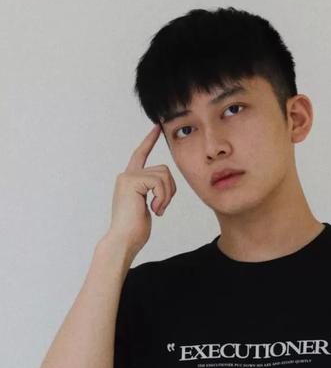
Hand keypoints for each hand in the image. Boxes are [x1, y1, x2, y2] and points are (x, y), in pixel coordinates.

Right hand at [106, 124, 176, 254]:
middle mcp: (127, 175)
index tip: (156, 127)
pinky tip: (154, 209)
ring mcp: (128, 177)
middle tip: (161, 207)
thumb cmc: (135, 229)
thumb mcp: (147, 205)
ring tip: (156, 209)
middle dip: (170, 189)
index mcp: (130, 180)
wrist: (123, 240)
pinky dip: (162, 197)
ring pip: (164, 175)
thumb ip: (153, 191)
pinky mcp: (132, 181)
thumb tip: (165, 184)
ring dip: (167, 195)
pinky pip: (160, 182)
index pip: (141, 154)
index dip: (149, 140)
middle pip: (164, 169)